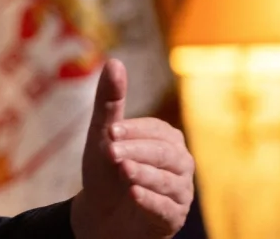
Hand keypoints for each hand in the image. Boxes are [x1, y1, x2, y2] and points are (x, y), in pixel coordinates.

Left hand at [70, 59, 193, 238]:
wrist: (100, 214)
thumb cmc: (106, 170)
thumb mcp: (104, 135)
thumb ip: (110, 101)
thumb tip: (114, 61)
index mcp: (166, 139)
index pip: (155, 131)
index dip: (133, 131)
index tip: (109, 132)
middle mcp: (179, 163)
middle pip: (165, 154)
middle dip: (137, 152)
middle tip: (111, 153)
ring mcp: (179, 192)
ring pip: (169, 181)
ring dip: (144, 175)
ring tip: (124, 172)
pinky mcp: (173, 218)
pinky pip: (167, 209)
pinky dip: (150, 201)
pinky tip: (134, 195)